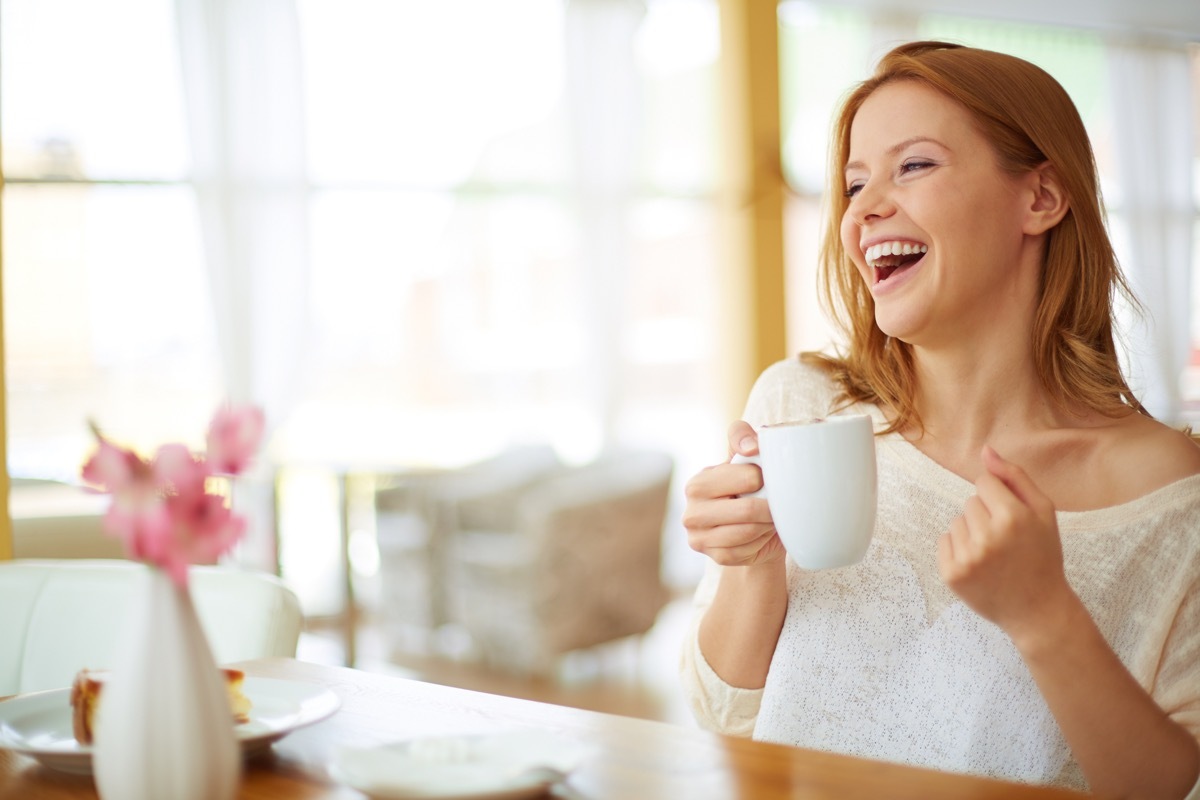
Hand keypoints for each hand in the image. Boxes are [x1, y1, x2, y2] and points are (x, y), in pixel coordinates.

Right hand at [683, 421, 785, 566]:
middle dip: (769, 508)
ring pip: (749, 532)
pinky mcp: (715, 558)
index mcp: (697, 483)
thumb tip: (752, 447)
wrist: (748, 526)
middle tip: (776, 504)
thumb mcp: (743, 458)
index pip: (747, 478)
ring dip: (767, 525)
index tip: (767, 480)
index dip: (765, 479)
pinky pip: (748, 551)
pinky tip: (761, 534)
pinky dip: (761, 541)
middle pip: (748, 510)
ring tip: (769, 517)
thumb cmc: (746, 487)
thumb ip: (742, 437)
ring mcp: (699, 539)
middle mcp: (691, 513)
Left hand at [938, 446, 1075, 647]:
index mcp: (1013, 517)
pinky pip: (945, 541)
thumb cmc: (1042, 556)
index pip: (984, 482)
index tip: (1011, 518)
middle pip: (970, 501)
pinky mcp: (951, 573)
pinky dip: (958, 549)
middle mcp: (988, 536)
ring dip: (971, 532)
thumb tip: (985, 450)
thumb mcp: (1043, 512)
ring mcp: (967, 557)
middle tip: (1006, 541)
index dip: (999, 498)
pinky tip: (980, 565)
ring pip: (957, 521)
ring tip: (994, 554)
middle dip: (986, 516)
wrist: (1037, 609)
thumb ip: (1014, 476)